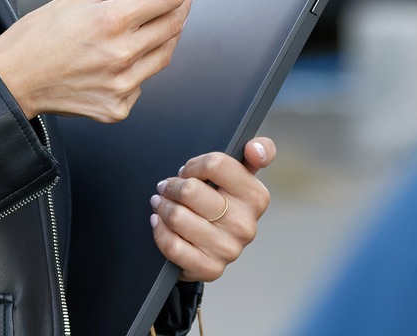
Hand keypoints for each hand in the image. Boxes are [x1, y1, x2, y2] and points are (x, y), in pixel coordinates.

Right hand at [0, 0, 190, 120]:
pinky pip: (142, 83)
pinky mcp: (118, 107)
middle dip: (179, 9)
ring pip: (164, 56)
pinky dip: (140, 68)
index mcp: (110, 22)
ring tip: (154, 27)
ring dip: (166, 37)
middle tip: (177, 1)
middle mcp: (121, 55)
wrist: (13, 80)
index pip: (165, 0)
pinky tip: (123, 60)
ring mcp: (122, 85)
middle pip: (172, 27)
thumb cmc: (35, 41)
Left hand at [150, 137, 275, 282]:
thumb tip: (256, 148)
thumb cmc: (222, 202)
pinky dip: (159, 230)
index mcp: (256, 197)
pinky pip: (172, 244)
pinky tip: (160, 222)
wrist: (212, 246)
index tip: (189, 172)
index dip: (193, 165)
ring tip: (161, 203)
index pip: (215, 164)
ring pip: (177, 216)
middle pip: (190, 190)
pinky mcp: (210, 268)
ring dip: (162, 206)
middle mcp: (246, 225)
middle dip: (172, 186)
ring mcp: (228, 249)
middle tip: (168, 187)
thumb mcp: (240, 175)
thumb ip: (256, 152)